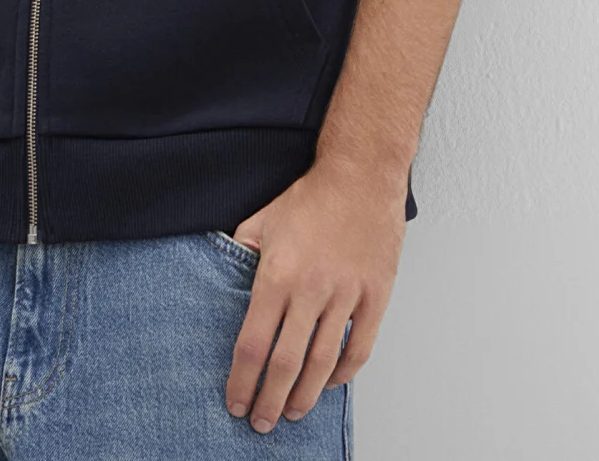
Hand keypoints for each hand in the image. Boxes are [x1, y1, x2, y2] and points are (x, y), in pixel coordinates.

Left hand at [224, 154, 407, 432]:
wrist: (362, 175)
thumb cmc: (311, 197)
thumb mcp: (262, 219)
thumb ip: (241, 252)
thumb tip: (223, 278)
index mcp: (277, 273)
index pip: (253, 343)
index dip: (241, 380)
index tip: (234, 400)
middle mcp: (311, 288)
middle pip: (286, 363)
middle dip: (269, 400)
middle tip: (260, 422)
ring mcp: (347, 294)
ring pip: (322, 362)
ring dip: (304, 396)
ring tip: (291, 413)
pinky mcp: (376, 295)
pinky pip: (359, 347)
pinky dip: (342, 373)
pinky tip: (328, 382)